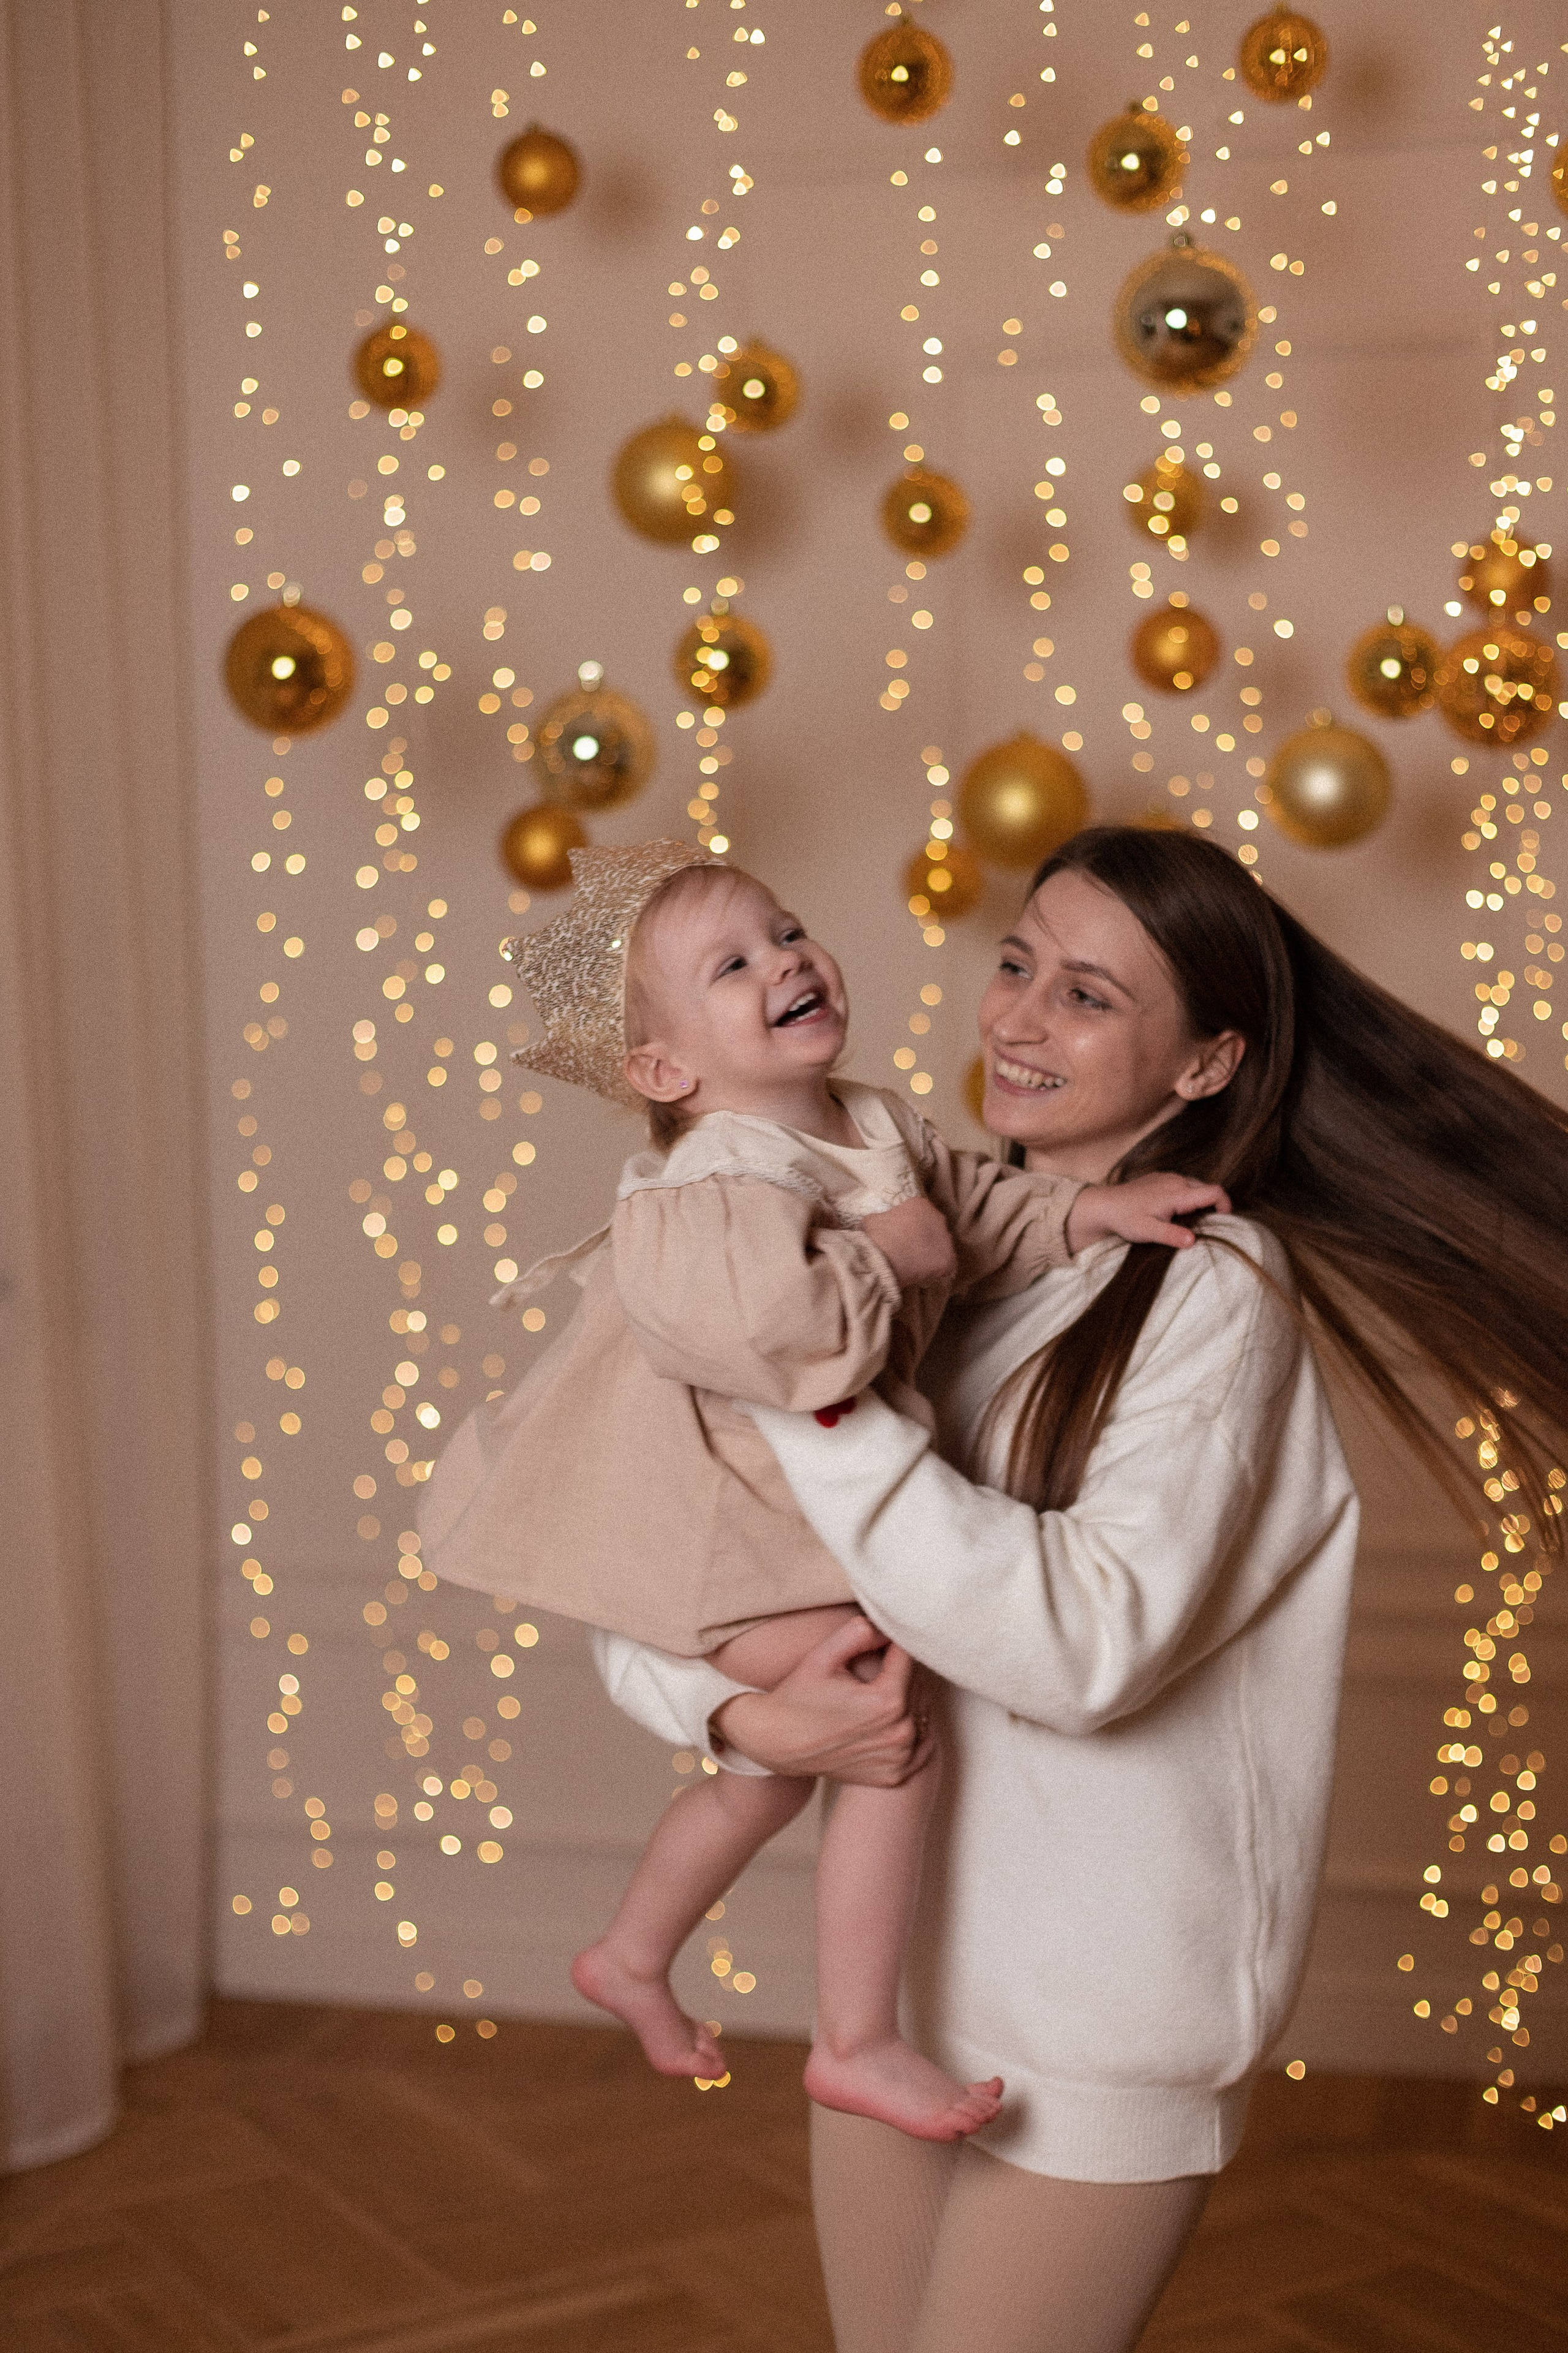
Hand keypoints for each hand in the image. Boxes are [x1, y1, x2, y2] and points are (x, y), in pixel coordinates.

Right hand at [711, 1612, 935, 1786]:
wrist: (779, 1743)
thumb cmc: (799, 1696)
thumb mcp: (823, 1656)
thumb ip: (859, 1632)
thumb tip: (888, 1627)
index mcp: (887, 1701)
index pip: (908, 1657)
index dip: (891, 1645)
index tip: (876, 1645)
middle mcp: (900, 1733)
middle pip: (919, 1684)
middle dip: (899, 1671)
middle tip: (871, 1670)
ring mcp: (900, 1758)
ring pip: (923, 1712)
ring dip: (907, 1699)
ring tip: (874, 1693)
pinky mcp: (896, 1775)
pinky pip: (922, 1744)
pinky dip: (912, 1730)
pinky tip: (887, 1720)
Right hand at [861, 1195, 957, 1289]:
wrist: (882, 1258)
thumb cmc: (875, 1237)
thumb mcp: (872, 1220)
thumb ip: (882, 1219)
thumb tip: (879, 1225)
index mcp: (920, 1205)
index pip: (919, 1214)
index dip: (910, 1226)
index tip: (901, 1236)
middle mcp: (938, 1218)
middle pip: (933, 1229)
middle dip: (924, 1238)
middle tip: (909, 1250)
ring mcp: (945, 1239)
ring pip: (941, 1247)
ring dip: (931, 1254)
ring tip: (916, 1265)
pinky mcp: (948, 1259)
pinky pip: (945, 1267)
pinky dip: (936, 1272)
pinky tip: (923, 1276)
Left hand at [1066, 1171, 1231, 1253]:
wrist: (1103, 1205)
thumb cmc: (1125, 1219)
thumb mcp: (1148, 1232)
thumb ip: (1172, 1235)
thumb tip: (1193, 1241)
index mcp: (1178, 1193)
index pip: (1215, 1192)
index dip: (1225, 1205)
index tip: (1224, 1221)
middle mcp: (1176, 1180)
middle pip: (1207, 1188)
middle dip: (1212, 1205)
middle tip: (1206, 1226)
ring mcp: (1168, 1177)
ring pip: (1195, 1185)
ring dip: (1198, 1200)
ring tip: (1189, 1221)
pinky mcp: (1160, 1177)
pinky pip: (1183, 1184)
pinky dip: (1186, 1196)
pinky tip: (1174, 1212)